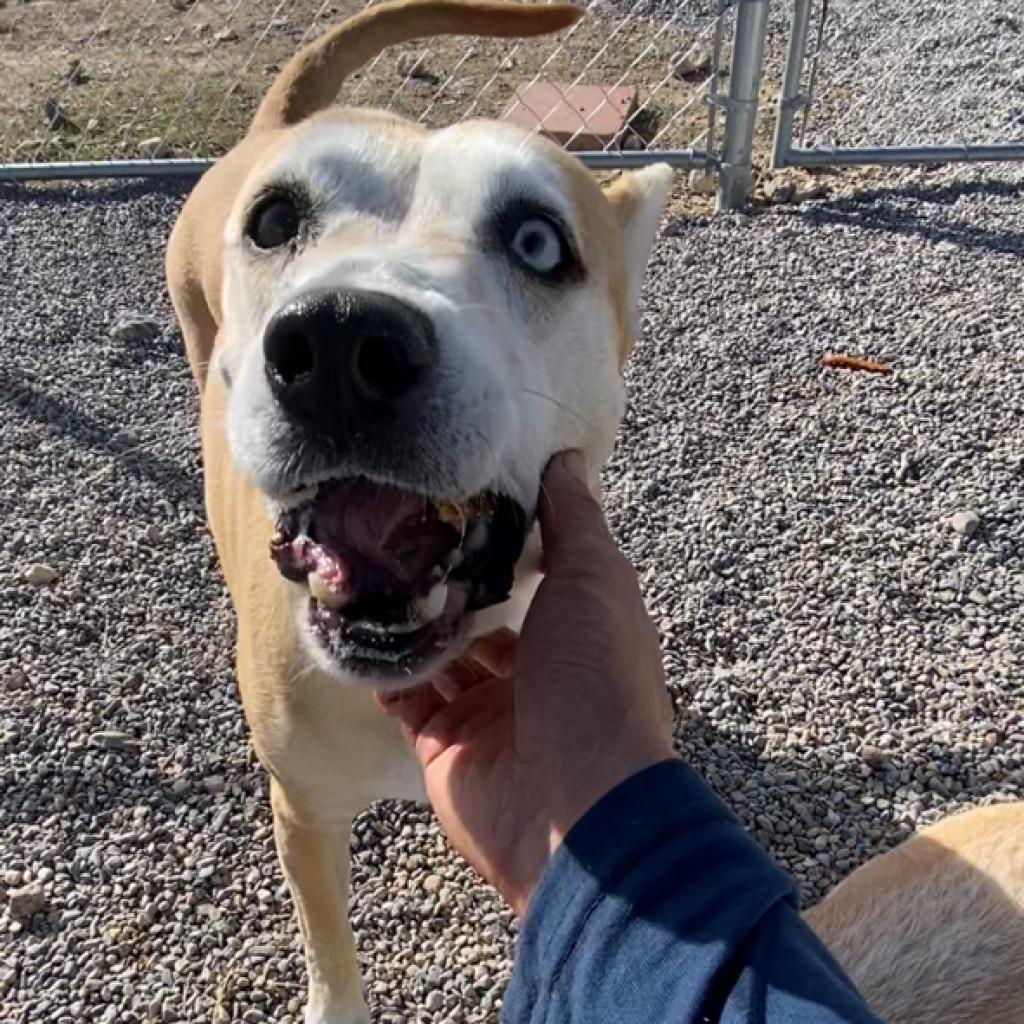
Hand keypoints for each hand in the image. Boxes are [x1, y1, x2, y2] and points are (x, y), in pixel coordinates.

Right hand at [379, 451, 675, 914]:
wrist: (573, 805)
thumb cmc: (595, 679)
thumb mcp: (595, 581)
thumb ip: (575, 520)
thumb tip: (568, 458)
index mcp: (580, 634)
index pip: (539, 580)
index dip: (505, 544)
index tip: (461, 503)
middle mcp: (536, 675)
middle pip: (484, 620)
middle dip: (448, 584)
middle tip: (400, 535)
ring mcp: (488, 715)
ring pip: (440, 657)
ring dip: (411, 622)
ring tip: (369, 569)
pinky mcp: (444, 748)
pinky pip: (406, 698)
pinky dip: (384, 666)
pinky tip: (355, 623)